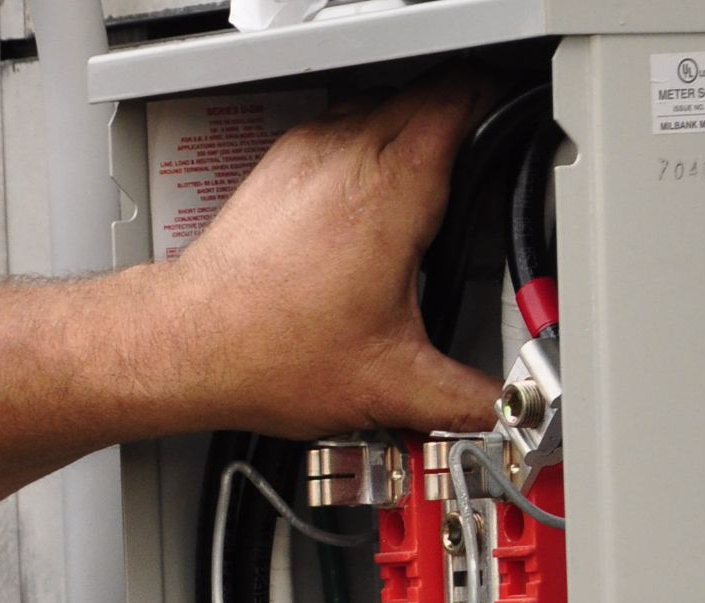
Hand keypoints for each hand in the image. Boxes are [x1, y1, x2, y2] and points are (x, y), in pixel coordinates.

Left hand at [151, 67, 505, 437]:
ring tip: (430, 182)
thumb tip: (502, 406)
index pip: (465, 99)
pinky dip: (363, 151)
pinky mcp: (276, 167)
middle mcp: (348, 153)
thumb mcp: (392, 384)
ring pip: (379, 106)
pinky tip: (367, 203)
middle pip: (427, 94)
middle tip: (483, 161)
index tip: (516, 129)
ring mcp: (307, 153)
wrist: (187, 345)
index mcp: (392, 187)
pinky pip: (337, 130)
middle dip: (463, 121)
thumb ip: (466, 398)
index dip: (500, 107)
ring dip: (409, 133)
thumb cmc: (266, 351)